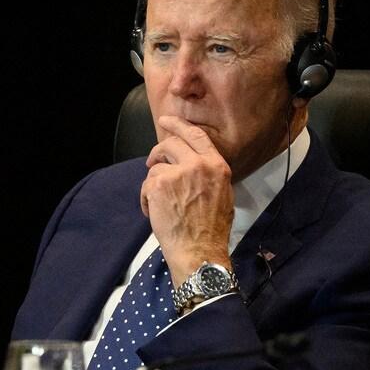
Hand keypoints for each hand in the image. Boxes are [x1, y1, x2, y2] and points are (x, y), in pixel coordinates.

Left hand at [141, 116, 234, 284]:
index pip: (196, 135)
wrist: (199, 249)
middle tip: (152, 162)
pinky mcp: (159, 185)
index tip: (166, 120)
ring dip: (153, 183)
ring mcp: (177, 173)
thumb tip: (193, 163)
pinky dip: (146, 198)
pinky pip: (146, 184)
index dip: (178, 125)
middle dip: (158, 152)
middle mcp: (198, 165)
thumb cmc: (211, 229)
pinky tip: (154, 212)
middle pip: (170, 144)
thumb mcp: (223, 195)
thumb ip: (209, 174)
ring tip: (159, 203)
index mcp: (217, 166)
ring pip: (156, 167)